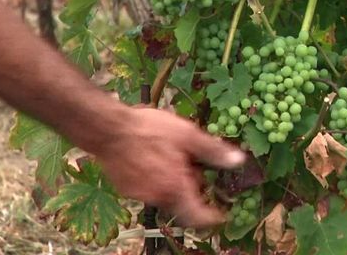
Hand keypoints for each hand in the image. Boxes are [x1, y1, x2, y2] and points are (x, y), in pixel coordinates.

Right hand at [95, 107, 245, 227]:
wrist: (108, 128)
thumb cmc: (149, 129)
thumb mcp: (187, 134)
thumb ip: (213, 150)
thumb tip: (238, 161)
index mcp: (177, 187)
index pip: (199, 217)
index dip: (212, 218)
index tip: (219, 214)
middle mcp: (158, 197)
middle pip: (181, 203)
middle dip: (189, 189)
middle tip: (191, 168)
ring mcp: (139, 194)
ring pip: (163, 194)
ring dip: (171, 183)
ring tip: (169, 157)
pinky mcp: (125, 188)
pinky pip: (146, 189)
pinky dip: (154, 179)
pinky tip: (150, 159)